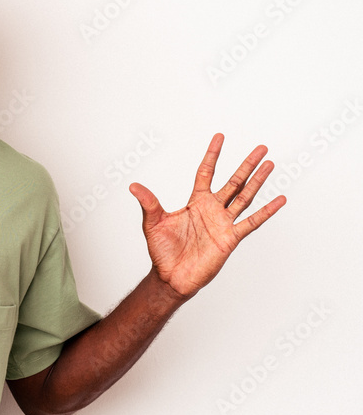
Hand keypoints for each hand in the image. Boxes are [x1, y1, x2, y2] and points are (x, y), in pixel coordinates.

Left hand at [128, 133, 285, 298]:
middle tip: (261, 148)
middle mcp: (212, 209)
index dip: (212, 155)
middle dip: (246, 165)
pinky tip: (280, 199)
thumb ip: (148, 203)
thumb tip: (133, 186)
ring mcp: (223, 223)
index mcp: (195, 202)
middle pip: (233, 182)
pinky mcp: (230, 238)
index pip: (206, 173)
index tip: (220, 137)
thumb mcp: (153, 223)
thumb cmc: (162, 251)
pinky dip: (266, 212)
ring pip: (245, 197)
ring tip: (270, 164)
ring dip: (258, 181)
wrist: (171, 277)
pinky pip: (251, 222)